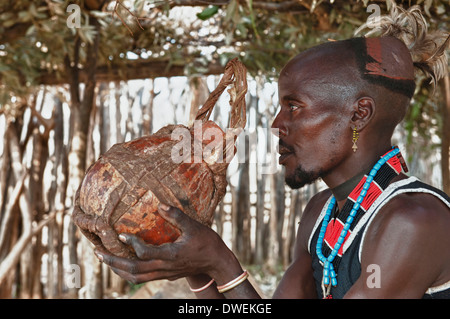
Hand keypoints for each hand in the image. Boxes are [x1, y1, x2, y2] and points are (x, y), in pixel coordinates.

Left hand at [94, 203, 234, 283]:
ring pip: (135, 278)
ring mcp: (164, 274)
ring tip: (105, 259)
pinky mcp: (165, 275)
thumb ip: (177, 216)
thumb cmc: (208, 243)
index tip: (120, 233)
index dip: (131, 243)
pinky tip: (123, 265)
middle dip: (113, 261)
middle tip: (97, 252)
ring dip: (118, 269)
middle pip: (133, 270)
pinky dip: (128, 273)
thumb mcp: (194, 227)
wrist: (217, 263)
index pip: (145, 253)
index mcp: (171, 255)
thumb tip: (160, 204)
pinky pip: (142, 278)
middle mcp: (164, 268)